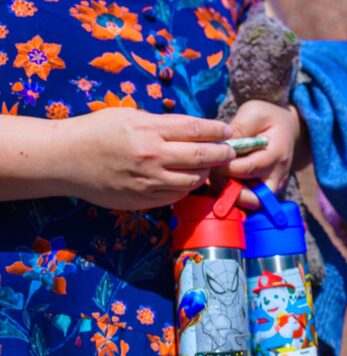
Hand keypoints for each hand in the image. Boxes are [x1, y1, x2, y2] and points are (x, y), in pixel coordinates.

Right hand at [61, 108, 234, 210]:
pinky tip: (188, 180)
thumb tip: (193, 129)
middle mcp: (152, 156)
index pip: (196, 129)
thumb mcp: (128, 115)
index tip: (228, 131)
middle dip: (222, 153)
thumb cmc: (97, 131)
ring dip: (206, 173)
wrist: (65, 158)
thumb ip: (162, 123)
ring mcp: (149, 180)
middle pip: (202, 156)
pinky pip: (177, 196)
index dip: (217, 130)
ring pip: (193, 180)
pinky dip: (187, 188)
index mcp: (149, 129)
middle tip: (230, 151)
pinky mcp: (144, 199)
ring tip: (208, 166)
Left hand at [219, 99, 300, 208]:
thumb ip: (239, 128)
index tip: (210, 157)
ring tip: (217, 176)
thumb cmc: (268, 118)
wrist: (287, 129)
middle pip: (251, 194)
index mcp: (276, 153)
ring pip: (251, 202)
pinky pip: (251, 201)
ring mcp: (275, 187)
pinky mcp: (268, 192)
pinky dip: (235, 195)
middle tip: (211, 170)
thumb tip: (220, 145)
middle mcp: (278, 175)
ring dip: (230, 193)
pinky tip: (224, 181)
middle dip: (226, 185)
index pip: (248, 169)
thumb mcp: (254, 114)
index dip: (225, 167)